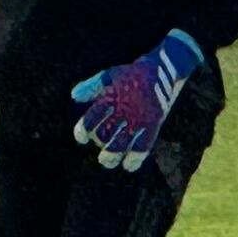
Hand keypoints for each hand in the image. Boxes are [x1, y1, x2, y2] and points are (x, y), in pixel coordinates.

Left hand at [68, 30, 203, 170]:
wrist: (163, 70)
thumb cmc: (132, 74)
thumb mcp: (110, 75)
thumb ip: (91, 86)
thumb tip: (74, 97)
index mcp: (110, 98)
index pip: (92, 118)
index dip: (83, 130)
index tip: (81, 138)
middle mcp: (122, 110)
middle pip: (105, 134)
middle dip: (99, 144)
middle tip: (98, 149)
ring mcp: (138, 118)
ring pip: (121, 144)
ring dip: (112, 156)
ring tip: (106, 161)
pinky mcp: (153, 124)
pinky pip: (143, 146)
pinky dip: (135, 158)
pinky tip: (129, 166)